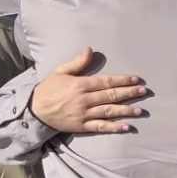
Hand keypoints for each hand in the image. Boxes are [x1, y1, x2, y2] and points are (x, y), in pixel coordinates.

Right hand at [32, 47, 146, 132]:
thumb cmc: (48, 89)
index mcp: (81, 84)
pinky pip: (100, 127)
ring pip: (109, 111)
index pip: (106, 82)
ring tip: (140, 110)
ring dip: (126, 111)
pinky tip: (127, 127)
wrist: (33, 110)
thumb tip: (90, 49)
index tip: (136, 79)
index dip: (123, 80)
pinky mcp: (82, 126)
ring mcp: (84, 114)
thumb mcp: (60, 71)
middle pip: (111, 96)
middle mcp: (84, 99)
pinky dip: (114, 127)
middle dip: (129, 93)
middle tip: (144, 92)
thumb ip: (77, 62)